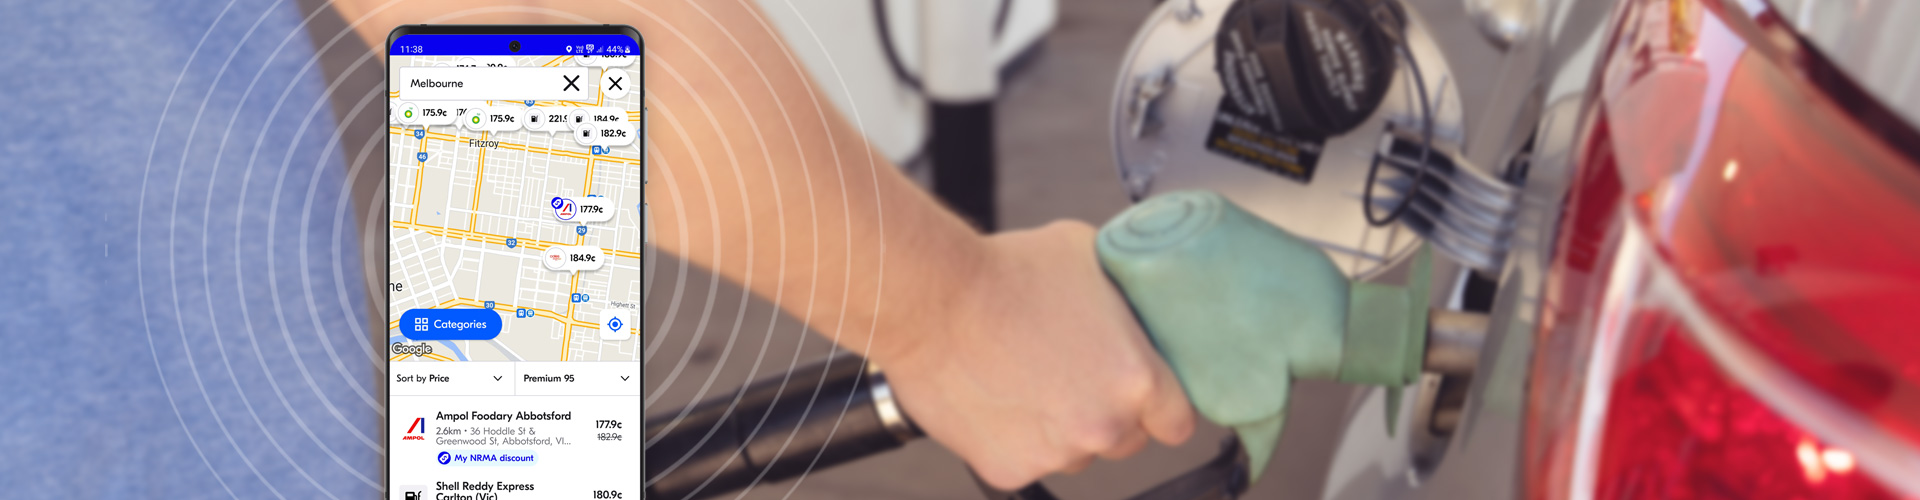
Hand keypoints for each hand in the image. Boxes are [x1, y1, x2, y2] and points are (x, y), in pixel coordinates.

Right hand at [873, 220, 1197, 489]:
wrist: (929, 298)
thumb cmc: (1004, 271)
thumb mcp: (1088, 257)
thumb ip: (1123, 294)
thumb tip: (1133, 298)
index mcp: (1137, 379)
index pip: (1178, 420)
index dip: (1161, 406)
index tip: (1145, 397)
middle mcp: (1104, 425)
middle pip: (1127, 440)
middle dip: (1108, 414)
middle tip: (1073, 374)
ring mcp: (1055, 454)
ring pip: (1075, 453)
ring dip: (1061, 429)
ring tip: (1027, 380)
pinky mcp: (1008, 469)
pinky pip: (1025, 461)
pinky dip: (1014, 439)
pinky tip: (997, 397)